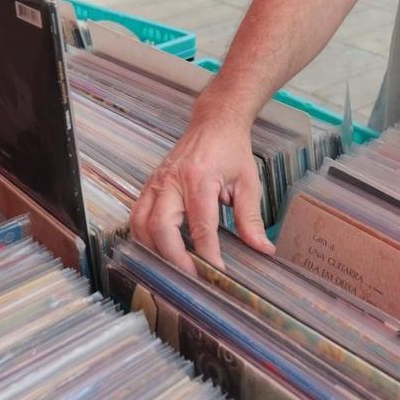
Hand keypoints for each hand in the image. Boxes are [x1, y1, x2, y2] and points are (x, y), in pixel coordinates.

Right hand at [128, 110, 274, 271]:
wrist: (213, 122)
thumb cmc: (230, 150)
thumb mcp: (248, 183)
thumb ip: (251, 219)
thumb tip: (262, 249)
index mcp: (200, 178)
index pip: (200, 226)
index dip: (207, 254)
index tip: (216, 272)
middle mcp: (172, 180)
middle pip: (161, 227)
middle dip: (173, 257)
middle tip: (190, 277)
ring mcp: (156, 182)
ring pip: (140, 223)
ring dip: (153, 249)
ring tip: (171, 268)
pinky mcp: (149, 185)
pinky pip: (137, 215)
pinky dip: (143, 237)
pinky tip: (157, 249)